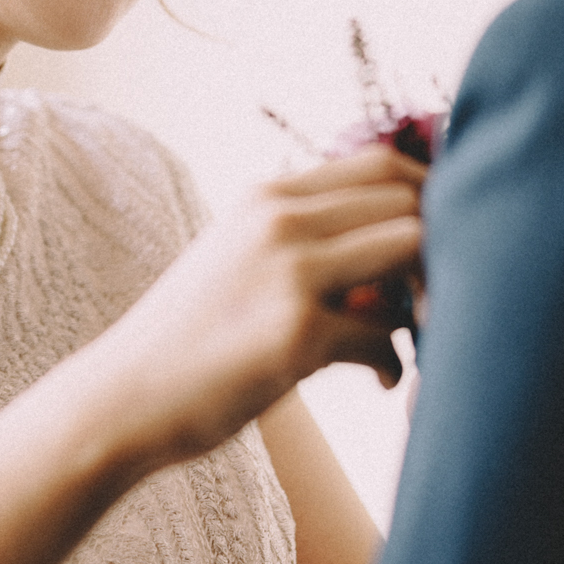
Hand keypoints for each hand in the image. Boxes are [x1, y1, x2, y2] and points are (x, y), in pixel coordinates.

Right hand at [75, 145, 425, 475]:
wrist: (123, 399)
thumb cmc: (190, 340)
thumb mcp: (238, 259)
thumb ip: (303, 238)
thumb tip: (397, 245)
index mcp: (267, 197)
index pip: (382, 164)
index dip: (429, 200)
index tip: (440, 249)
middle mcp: (279, 219)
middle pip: (409, 201)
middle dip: (440, 253)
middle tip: (430, 305)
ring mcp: (288, 272)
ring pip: (413, 251)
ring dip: (428, 301)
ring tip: (412, 339)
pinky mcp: (296, 334)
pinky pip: (387, 334)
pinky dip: (396, 363)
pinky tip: (380, 382)